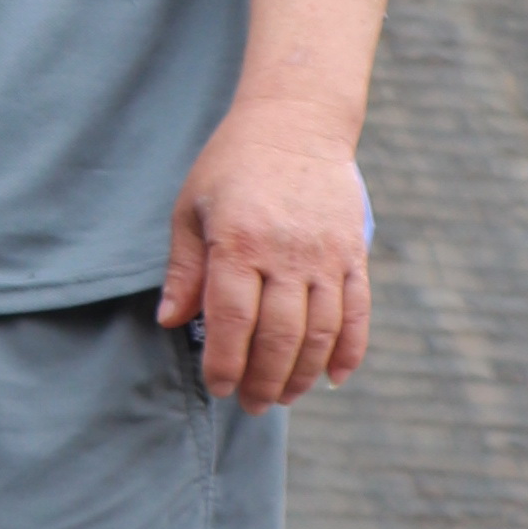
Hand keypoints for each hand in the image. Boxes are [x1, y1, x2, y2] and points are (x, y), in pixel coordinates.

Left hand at [160, 100, 373, 409]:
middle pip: (278, 336)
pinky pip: (357, 313)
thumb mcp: (192, 208)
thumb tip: (170, 322)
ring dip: (301, 375)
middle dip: (262, 381)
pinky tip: (332, 377)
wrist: (296, 124)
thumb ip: (184, 270)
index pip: (230, 321)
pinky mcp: (354, 254)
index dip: (223, 362)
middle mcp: (286, 254)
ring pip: (319, 333)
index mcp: (238, 243)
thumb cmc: (232, 166)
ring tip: (284, 397)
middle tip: (250, 404)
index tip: (216, 387)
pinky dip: (348, 351)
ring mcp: (326, 256)